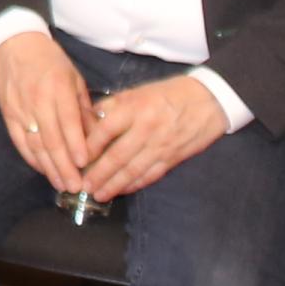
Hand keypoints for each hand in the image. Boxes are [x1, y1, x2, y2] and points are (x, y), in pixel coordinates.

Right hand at [0, 32, 105, 193]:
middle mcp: (37, 100)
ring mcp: (20, 109)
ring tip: (62, 185)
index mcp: (58, 87)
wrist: (15, 44)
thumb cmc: (51, 61)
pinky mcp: (8, 115)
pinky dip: (32, 159)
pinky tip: (44, 170)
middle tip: (75, 186)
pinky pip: (20, 142)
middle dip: (64, 166)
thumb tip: (96, 138)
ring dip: (49, 168)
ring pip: (34, 145)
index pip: (67, 121)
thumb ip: (84, 108)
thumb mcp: (74, 78)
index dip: (75, 144)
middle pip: (50, 139)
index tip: (85, 165)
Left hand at [75, 71, 228, 202]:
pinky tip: (123, 190)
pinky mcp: (172, 158)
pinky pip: (150, 175)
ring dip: (114, 185)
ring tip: (98, 194)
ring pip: (133, 170)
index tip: (76, 159)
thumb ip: (113, 106)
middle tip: (83, 186)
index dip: (89, 147)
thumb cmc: (169, 93)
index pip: (105, 131)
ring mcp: (160, 146)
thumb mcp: (138, 91)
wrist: (208, 101)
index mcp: (135, 108)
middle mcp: (146, 129)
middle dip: (98, 174)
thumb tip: (90, 121)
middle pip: (117, 156)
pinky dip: (135, 185)